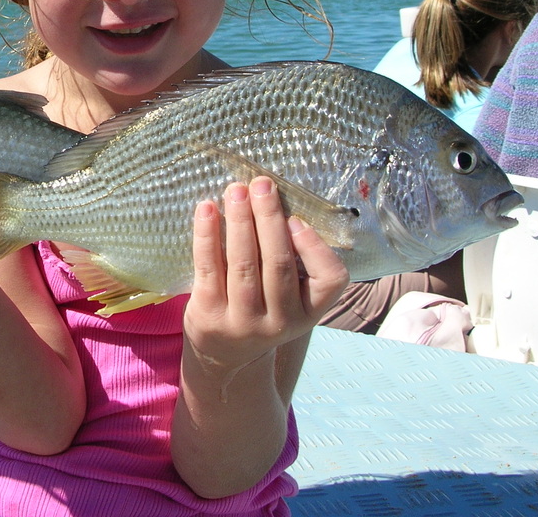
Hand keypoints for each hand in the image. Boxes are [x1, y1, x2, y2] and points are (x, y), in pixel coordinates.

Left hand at [184, 176, 348, 380]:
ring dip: (240, 221)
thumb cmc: (262, 307)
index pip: (330, 280)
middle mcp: (280, 322)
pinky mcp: (209, 315)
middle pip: (278, 263)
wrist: (224, 354)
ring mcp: (243, 322)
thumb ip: (293, 260)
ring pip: (244, 264)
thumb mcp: (289, 296)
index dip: (314, 247)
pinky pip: (209, 268)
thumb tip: (276, 201)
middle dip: (269, 218)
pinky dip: (207, 235)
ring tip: (236, 190)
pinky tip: (207, 209)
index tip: (295, 219)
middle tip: (262, 184)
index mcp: (308, 312)